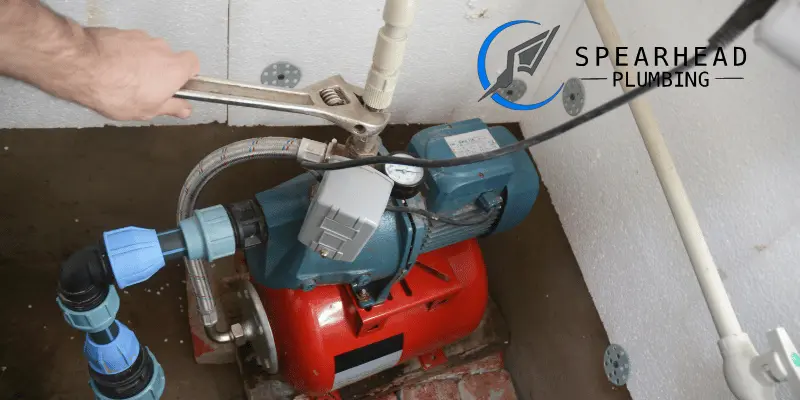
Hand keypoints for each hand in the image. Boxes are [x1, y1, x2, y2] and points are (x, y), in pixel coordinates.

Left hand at [78, 28, 199, 120]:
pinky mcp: (121, 32)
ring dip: (140, 63)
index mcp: (175, 69)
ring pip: (147, 51)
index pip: (194, 64)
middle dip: (160, 71)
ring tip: (123, 80)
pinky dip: (123, 55)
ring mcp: (140, 37)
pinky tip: (110, 69)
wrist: (83, 66)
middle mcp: (162, 48)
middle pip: (168, 58)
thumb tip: (184, 108)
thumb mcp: (148, 111)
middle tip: (147, 88)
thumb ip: (172, 107)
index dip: (187, 75)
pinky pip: (128, 45)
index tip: (178, 87)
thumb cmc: (116, 90)